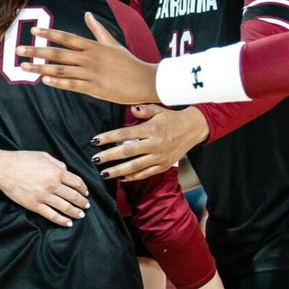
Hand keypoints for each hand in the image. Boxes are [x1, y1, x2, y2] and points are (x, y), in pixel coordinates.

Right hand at [0, 149, 90, 227]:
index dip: (83, 189)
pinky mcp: (35, 205)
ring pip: (65, 207)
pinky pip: (52, 215)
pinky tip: (68, 223)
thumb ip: (57, 163)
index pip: (77, 182)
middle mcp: (53, 185)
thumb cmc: (22, 159)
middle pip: (73, 196)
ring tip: (80, 215)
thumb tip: (66, 171)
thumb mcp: (44, 156)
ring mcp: (44, 196)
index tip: (86, 193)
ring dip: (75, 212)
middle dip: (82, 202)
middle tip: (86, 206)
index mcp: (57, 172)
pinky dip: (62, 221)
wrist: (4, 168)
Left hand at [17, 12, 158, 104]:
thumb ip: (97, 29)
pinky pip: (72, 85)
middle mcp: (89, 58)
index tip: (33, 31)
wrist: (144, 79)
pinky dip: (58, 83)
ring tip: (25, 67)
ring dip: (41, 69)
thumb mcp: (112, 42)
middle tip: (18, 50)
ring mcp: (91, 73)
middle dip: (37, 52)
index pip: (66, 37)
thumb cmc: (127, 61)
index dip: (49, 33)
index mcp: (92, 46)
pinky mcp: (94, 88)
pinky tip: (45, 81)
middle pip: (58, 53)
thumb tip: (87, 14)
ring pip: (61, 70)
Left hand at [91, 105, 208, 181]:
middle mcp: (154, 144)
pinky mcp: (163, 165)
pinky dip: (133, 177)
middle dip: (109, 156)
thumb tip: (131, 109)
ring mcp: (159, 156)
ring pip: (135, 166)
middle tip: (95, 159)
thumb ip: (143, 110)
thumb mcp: (158, 109)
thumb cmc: (171, 118)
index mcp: (151, 129)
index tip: (95, 141)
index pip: (125, 133)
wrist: (193, 129)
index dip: (108, 137)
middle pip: (128, 151)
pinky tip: (121, 178)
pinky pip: (146, 173)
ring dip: (118, 170)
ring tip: (104, 173)